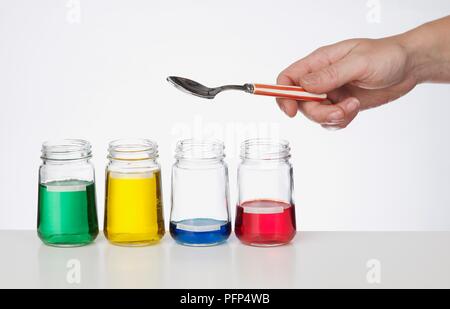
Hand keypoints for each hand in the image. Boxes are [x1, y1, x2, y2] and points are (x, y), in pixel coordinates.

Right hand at [277, 37, 417, 128]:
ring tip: (353, 107)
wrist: (409, 67)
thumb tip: (304, 86)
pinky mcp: (341, 105)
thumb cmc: (386, 56)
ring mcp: (331, 93)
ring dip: (333, 117)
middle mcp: (321, 78)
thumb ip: (330, 75)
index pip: (288, 78)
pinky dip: (340, 121)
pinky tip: (354, 110)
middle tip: (340, 111)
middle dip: (318, 112)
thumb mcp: (358, 62)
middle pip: (301, 102)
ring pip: (316, 115)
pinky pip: (330, 121)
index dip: (284, 95)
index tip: (291, 110)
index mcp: (320, 62)